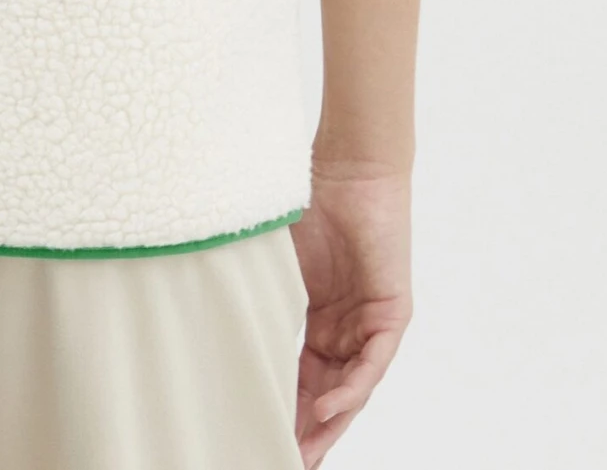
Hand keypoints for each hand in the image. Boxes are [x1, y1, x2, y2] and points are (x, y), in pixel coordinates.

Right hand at [290, 159, 412, 464]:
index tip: (260, 433)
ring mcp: (370, 322)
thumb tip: (215, 322)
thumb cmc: (310, 201)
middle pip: (326, 392)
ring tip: (303, 451)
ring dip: (328, 422)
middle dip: (305, 429)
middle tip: (283, 458)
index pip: (302, 375)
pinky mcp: (391, 313)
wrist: (349, 167)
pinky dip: (350, 389)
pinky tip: (327, 410)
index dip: (284, 406)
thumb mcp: (277, 261)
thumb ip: (263, 296)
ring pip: (350, 387)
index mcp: (319, 316)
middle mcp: (347, 326)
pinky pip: (371, 362)